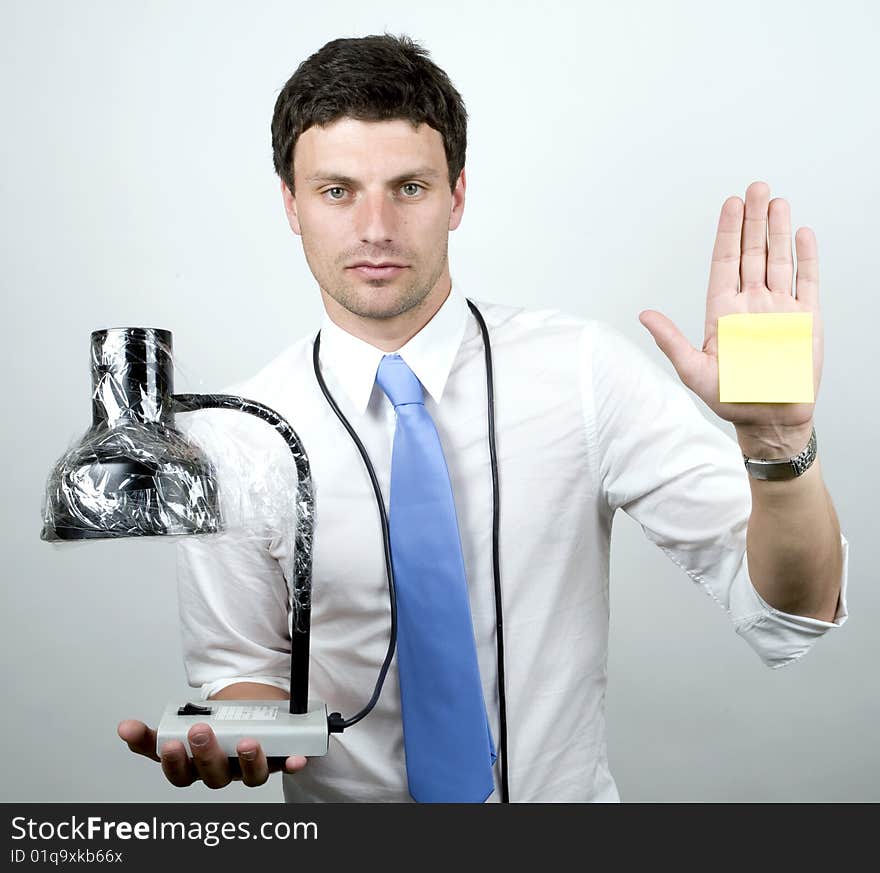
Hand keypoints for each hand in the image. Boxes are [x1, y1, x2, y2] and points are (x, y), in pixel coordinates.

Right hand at [117, 719, 307, 788]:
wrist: (243, 715)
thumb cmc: (210, 727)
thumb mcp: (178, 729)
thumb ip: (151, 732)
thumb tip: (123, 728)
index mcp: (195, 768)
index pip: (180, 775)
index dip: (174, 762)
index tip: (169, 743)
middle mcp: (222, 772)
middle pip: (213, 774)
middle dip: (207, 754)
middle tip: (200, 731)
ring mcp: (249, 767)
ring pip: (250, 776)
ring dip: (249, 761)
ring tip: (248, 743)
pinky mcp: (276, 758)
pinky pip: (285, 765)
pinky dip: (293, 763)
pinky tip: (298, 758)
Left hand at [639, 180, 821, 454]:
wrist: (770, 419)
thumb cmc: (730, 398)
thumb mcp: (694, 371)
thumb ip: (671, 340)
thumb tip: (644, 315)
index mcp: (722, 311)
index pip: (724, 262)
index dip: (727, 233)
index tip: (730, 204)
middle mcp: (750, 304)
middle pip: (752, 252)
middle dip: (753, 220)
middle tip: (755, 187)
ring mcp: (778, 308)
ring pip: (779, 259)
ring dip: (778, 230)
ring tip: (777, 200)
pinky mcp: (805, 319)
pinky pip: (807, 281)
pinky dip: (806, 257)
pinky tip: (802, 233)